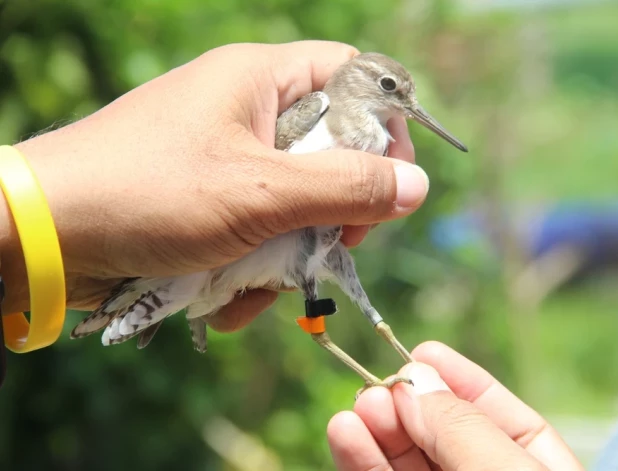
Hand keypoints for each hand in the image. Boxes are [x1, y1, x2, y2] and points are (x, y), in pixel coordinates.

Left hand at [0, 41, 423, 331]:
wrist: (46, 236)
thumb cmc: (151, 194)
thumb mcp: (260, 193)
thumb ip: (344, 187)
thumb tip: (417, 185)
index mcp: (260, 79)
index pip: (353, 79)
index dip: (384, 127)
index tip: (391, 183)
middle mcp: (246, 112)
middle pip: (330, 151)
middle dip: (335, 210)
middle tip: (335, 244)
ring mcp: (225, 160)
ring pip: (295, 204)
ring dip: (289, 254)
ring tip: (257, 286)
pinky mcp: (207, 203)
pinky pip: (257, 231)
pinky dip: (253, 269)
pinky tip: (229, 297)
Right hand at [328, 342, 583, 470]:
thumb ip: (462, 428)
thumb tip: (415, 379)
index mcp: (533, 465)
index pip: (495, 412)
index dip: (458, 379)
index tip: (422, 351)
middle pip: (439, 431)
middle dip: (407, 404)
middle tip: (378, 385)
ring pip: (404, 457)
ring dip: (376, 430)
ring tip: (358, 406)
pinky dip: (359, 459)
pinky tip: (345, 434)